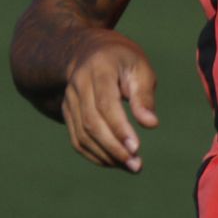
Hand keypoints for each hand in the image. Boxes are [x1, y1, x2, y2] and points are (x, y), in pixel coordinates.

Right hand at [62, 33, 158, 172]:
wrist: (88, 51)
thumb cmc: (122, 60)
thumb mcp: (139, 68)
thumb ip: (144, 95)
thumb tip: (150, 124)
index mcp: (100, 69)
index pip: (105, 103)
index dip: (119, 127)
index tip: (136, 148)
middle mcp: (79, 85)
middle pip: (91, 122)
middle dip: (114, 148)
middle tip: (137, 165)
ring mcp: (69, 100)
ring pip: (82, 135)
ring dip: (106, 155)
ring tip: (131, 166)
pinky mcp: (67, 113)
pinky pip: (77, 139)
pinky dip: (95, 155)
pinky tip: (115, 162)